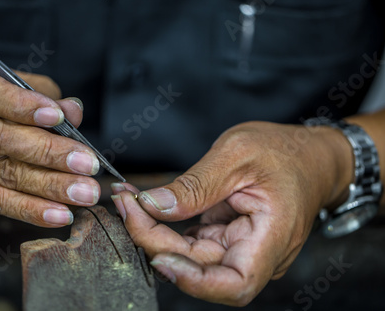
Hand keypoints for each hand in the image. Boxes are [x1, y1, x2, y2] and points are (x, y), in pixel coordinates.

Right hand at [0, 54, 99, 226]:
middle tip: (87, 163)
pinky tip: (59, 214)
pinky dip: (32, 210)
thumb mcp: (14, 83)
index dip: (20, 105)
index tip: (57, 116)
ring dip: (49, 186)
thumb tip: (72, 113)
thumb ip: (45, 94)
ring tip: (83, 192)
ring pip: (3, 174)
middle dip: (49, 152)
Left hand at [111, 121, 352, 304]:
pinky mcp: (226, 238)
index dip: (195, 282)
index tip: (159, 257)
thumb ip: (195, 185)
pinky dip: (166, 225)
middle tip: (128, 205)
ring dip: (155, 233)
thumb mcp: (237, 154)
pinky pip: (191, 241)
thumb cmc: (284, 151)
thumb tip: (154, 206)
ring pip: (190, 256)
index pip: (236, 284)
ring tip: (130, 201)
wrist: (306, 154)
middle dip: (157, 240)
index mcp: (272, 235)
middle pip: (201, 267)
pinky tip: (145, 204)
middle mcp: (256, 251)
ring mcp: (240, 247)